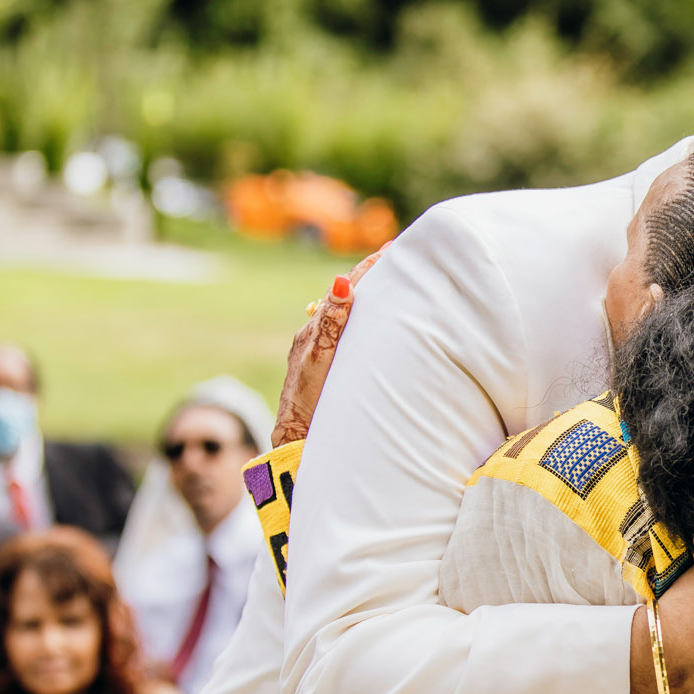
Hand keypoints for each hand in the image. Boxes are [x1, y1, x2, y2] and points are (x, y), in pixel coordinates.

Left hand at [273, 250, 384, 447]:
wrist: (295, 444)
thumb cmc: (307, 408)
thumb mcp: (318, 364)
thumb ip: (330, 327)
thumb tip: (340, 283)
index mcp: (315, 332)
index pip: (346, 290)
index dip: (369, 269)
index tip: (393, 250)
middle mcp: (316, 338)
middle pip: (347, 298)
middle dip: (372, 276)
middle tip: (398, 256)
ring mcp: (321, 352)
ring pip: (348, 315)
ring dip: (370, 296)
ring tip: (392, 279)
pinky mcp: (326, 368)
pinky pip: (347, 334)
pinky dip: (364, 319)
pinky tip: (375, 320)